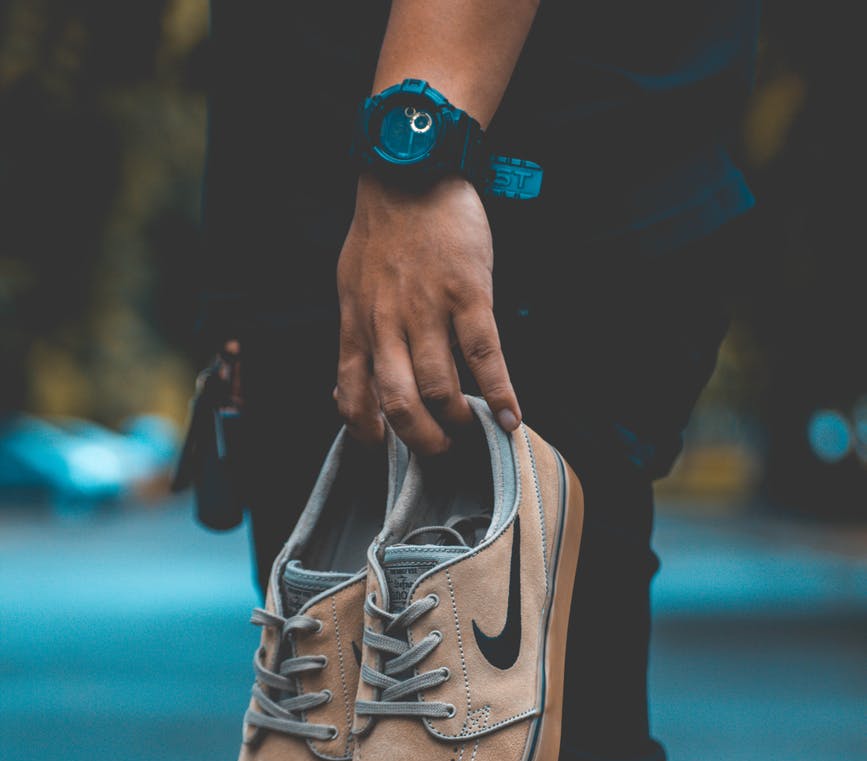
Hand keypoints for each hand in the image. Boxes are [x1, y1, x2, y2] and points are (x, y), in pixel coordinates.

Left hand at [335, 173, 520, 453]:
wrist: (411, 171)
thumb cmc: (382, 233)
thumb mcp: (350, 287)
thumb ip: (355, 336)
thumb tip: (347, 385)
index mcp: (358, 325)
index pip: (353, 396)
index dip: (367, 434)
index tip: (384, 450)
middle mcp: (388, 324)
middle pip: (400, 403)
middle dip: (422, 440)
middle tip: (440, 452)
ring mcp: (428, 310)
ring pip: (440, 387)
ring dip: (458, 421)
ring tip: (470, 431)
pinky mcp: (468, 295)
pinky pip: (484, 356)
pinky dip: (500, 395)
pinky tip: (510, 419)